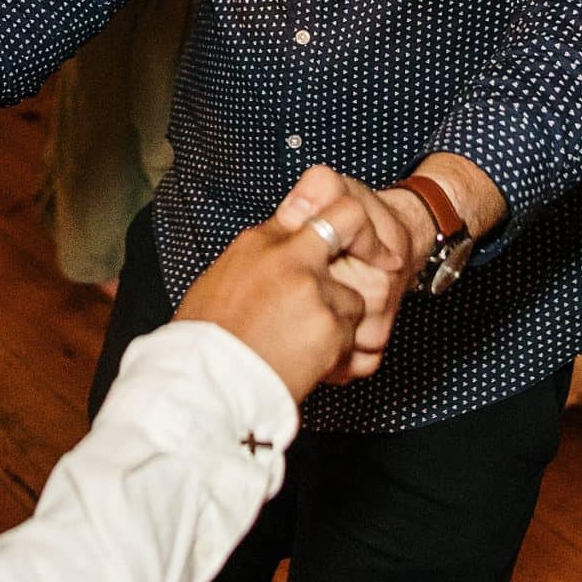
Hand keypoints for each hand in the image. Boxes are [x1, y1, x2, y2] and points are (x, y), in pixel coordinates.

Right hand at [177, 166, 398, 400]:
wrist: (207, 384)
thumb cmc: (208, 336)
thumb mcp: (224, 276)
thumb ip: (262, 251)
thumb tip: (284, 236)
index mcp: (261, 241)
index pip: (315, 197)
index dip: (337, 214)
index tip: (350, 231)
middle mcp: (290, 258)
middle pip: (351, 222)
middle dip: (365, 246)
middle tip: (374, 267)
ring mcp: (314, 292)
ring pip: (353, 297)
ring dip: (339, 319)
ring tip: (301, 342)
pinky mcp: (331, 328)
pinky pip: (352, 336)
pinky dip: (336, 351)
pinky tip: (304, 361)